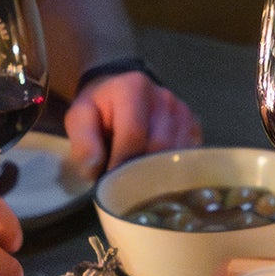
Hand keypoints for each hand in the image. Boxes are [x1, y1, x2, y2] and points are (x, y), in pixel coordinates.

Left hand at [64, 71, 200, 177]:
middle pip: (159, 146)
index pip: (134, 135)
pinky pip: (189, 156)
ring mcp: (183, 111)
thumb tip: (95, 172)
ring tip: (138, 181)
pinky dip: (173, 169)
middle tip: (124, 187)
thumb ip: (84, 143)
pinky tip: (156, 173)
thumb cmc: (98, 108)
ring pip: (176, 154)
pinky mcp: (194, 126)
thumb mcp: (79, 119)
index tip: (110, 183)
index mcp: (134, 88)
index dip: (121, 164)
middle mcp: (164, 97)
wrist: (117, 92)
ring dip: (157, 172)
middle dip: (140, 171)